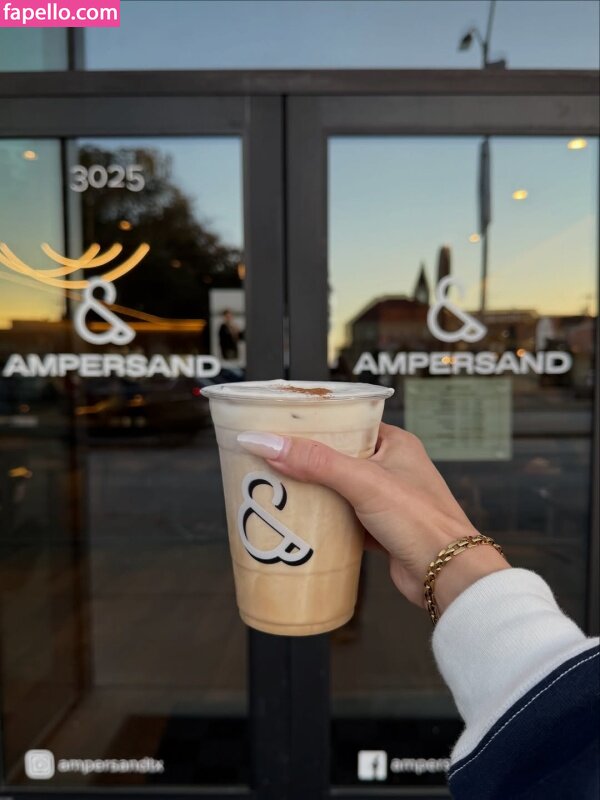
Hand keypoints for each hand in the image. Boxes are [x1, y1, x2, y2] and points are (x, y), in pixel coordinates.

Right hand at [237, 424, 509, 614]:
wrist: (448, 575)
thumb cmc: (423, 522)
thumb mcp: (363, 481)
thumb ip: (315, 461)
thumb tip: (268, 442)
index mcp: (395, 444)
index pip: (348, 423)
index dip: (317, 424)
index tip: (283, 425)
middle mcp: (391, 468)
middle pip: (338, 457)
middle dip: (307, 461)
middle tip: (272, 457)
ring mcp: (385, 500)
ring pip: (338, 489)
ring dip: (314, 492)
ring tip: (278, 487)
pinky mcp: (378, 528)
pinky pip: (343, 518)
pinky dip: (324, 520)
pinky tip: (302, 522)